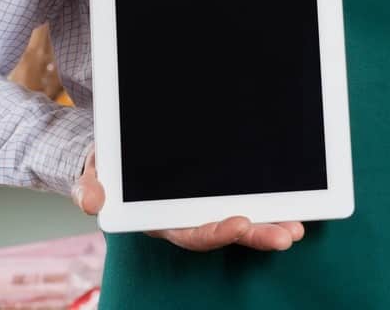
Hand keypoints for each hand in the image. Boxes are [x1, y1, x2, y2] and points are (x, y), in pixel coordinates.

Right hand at [71, 148, 303, 250]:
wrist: (112, 155)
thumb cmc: (106, 168)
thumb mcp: (93, 173)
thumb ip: (91, 186)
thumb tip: (92, 200)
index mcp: (158, 220)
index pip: (190, 232)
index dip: (215, 232)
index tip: (239, 224)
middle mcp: (184, 217)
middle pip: (224, 230)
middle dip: (257, 235)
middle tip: (287, 234)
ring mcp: (200, 204)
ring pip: (239, 218)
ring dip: (269, 224)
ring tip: (297, 227)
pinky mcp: (213, 188)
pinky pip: (242, 197)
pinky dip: (267, 202)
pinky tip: (291, 203)